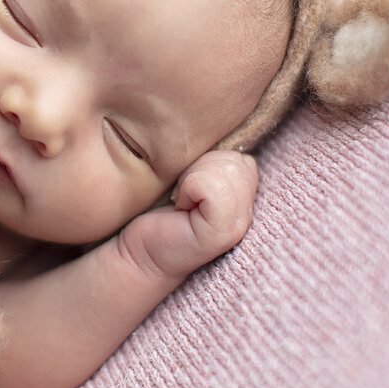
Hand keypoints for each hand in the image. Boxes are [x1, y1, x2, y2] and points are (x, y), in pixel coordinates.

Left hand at [117, 151, 257, 279]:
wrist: (139, 250)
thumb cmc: (160, 206)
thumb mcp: (191, 172)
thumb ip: (214, 155)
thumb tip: (222, 137)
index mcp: (244, 192)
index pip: (243, 152)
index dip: (209, 158)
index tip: (191, 181)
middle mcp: (248, 210)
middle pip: (236, 158)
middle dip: (202, 166)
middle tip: (184, 192)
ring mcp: (238, 224)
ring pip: (228, 168)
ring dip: (193, 177)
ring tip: (182, 199)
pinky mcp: (222, 233)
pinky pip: (211, 186)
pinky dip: (189, 188)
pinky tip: (179, 206)